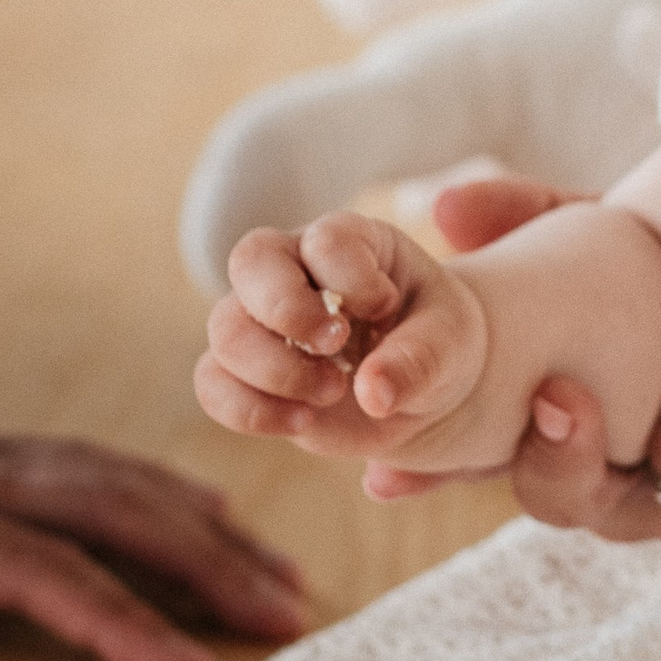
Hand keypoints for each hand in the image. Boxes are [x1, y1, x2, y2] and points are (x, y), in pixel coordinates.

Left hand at [0, 400, 307, 660]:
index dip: (119, 619)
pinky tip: (204, 513)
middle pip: (110, 510)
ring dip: (203, 524)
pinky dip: (160, 489)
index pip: (38, 570)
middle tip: (289, 614)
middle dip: (207, 561)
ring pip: (115, 478)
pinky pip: (92, 465)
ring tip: (277, 571)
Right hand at [197, 214, 488, 469]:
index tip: (386, 307)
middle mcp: (296, 269)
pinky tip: (301, 422)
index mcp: (352, 241)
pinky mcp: (248, 373)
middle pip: (250, 262)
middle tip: (337, 346)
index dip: (349, 277)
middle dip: (288, 310)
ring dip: (276, 371)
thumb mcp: (449, 344)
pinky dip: (248, 410)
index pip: (325, 239)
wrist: (422, 391)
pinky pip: (212, 383)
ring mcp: (264, 320)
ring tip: (332, 392)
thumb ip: (417, 361)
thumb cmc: (438, 344)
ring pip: (225, 329)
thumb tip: (372, 395)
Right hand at [428, 182, 660, 554]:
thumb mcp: (629, 247)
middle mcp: (631, 496)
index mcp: (576, 446)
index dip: (440, 468)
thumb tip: (445, 203)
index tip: (391, 467)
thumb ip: (547, 223)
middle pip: (570, 497)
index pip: (492, 466)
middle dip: (562, 446)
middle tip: (561, 382)